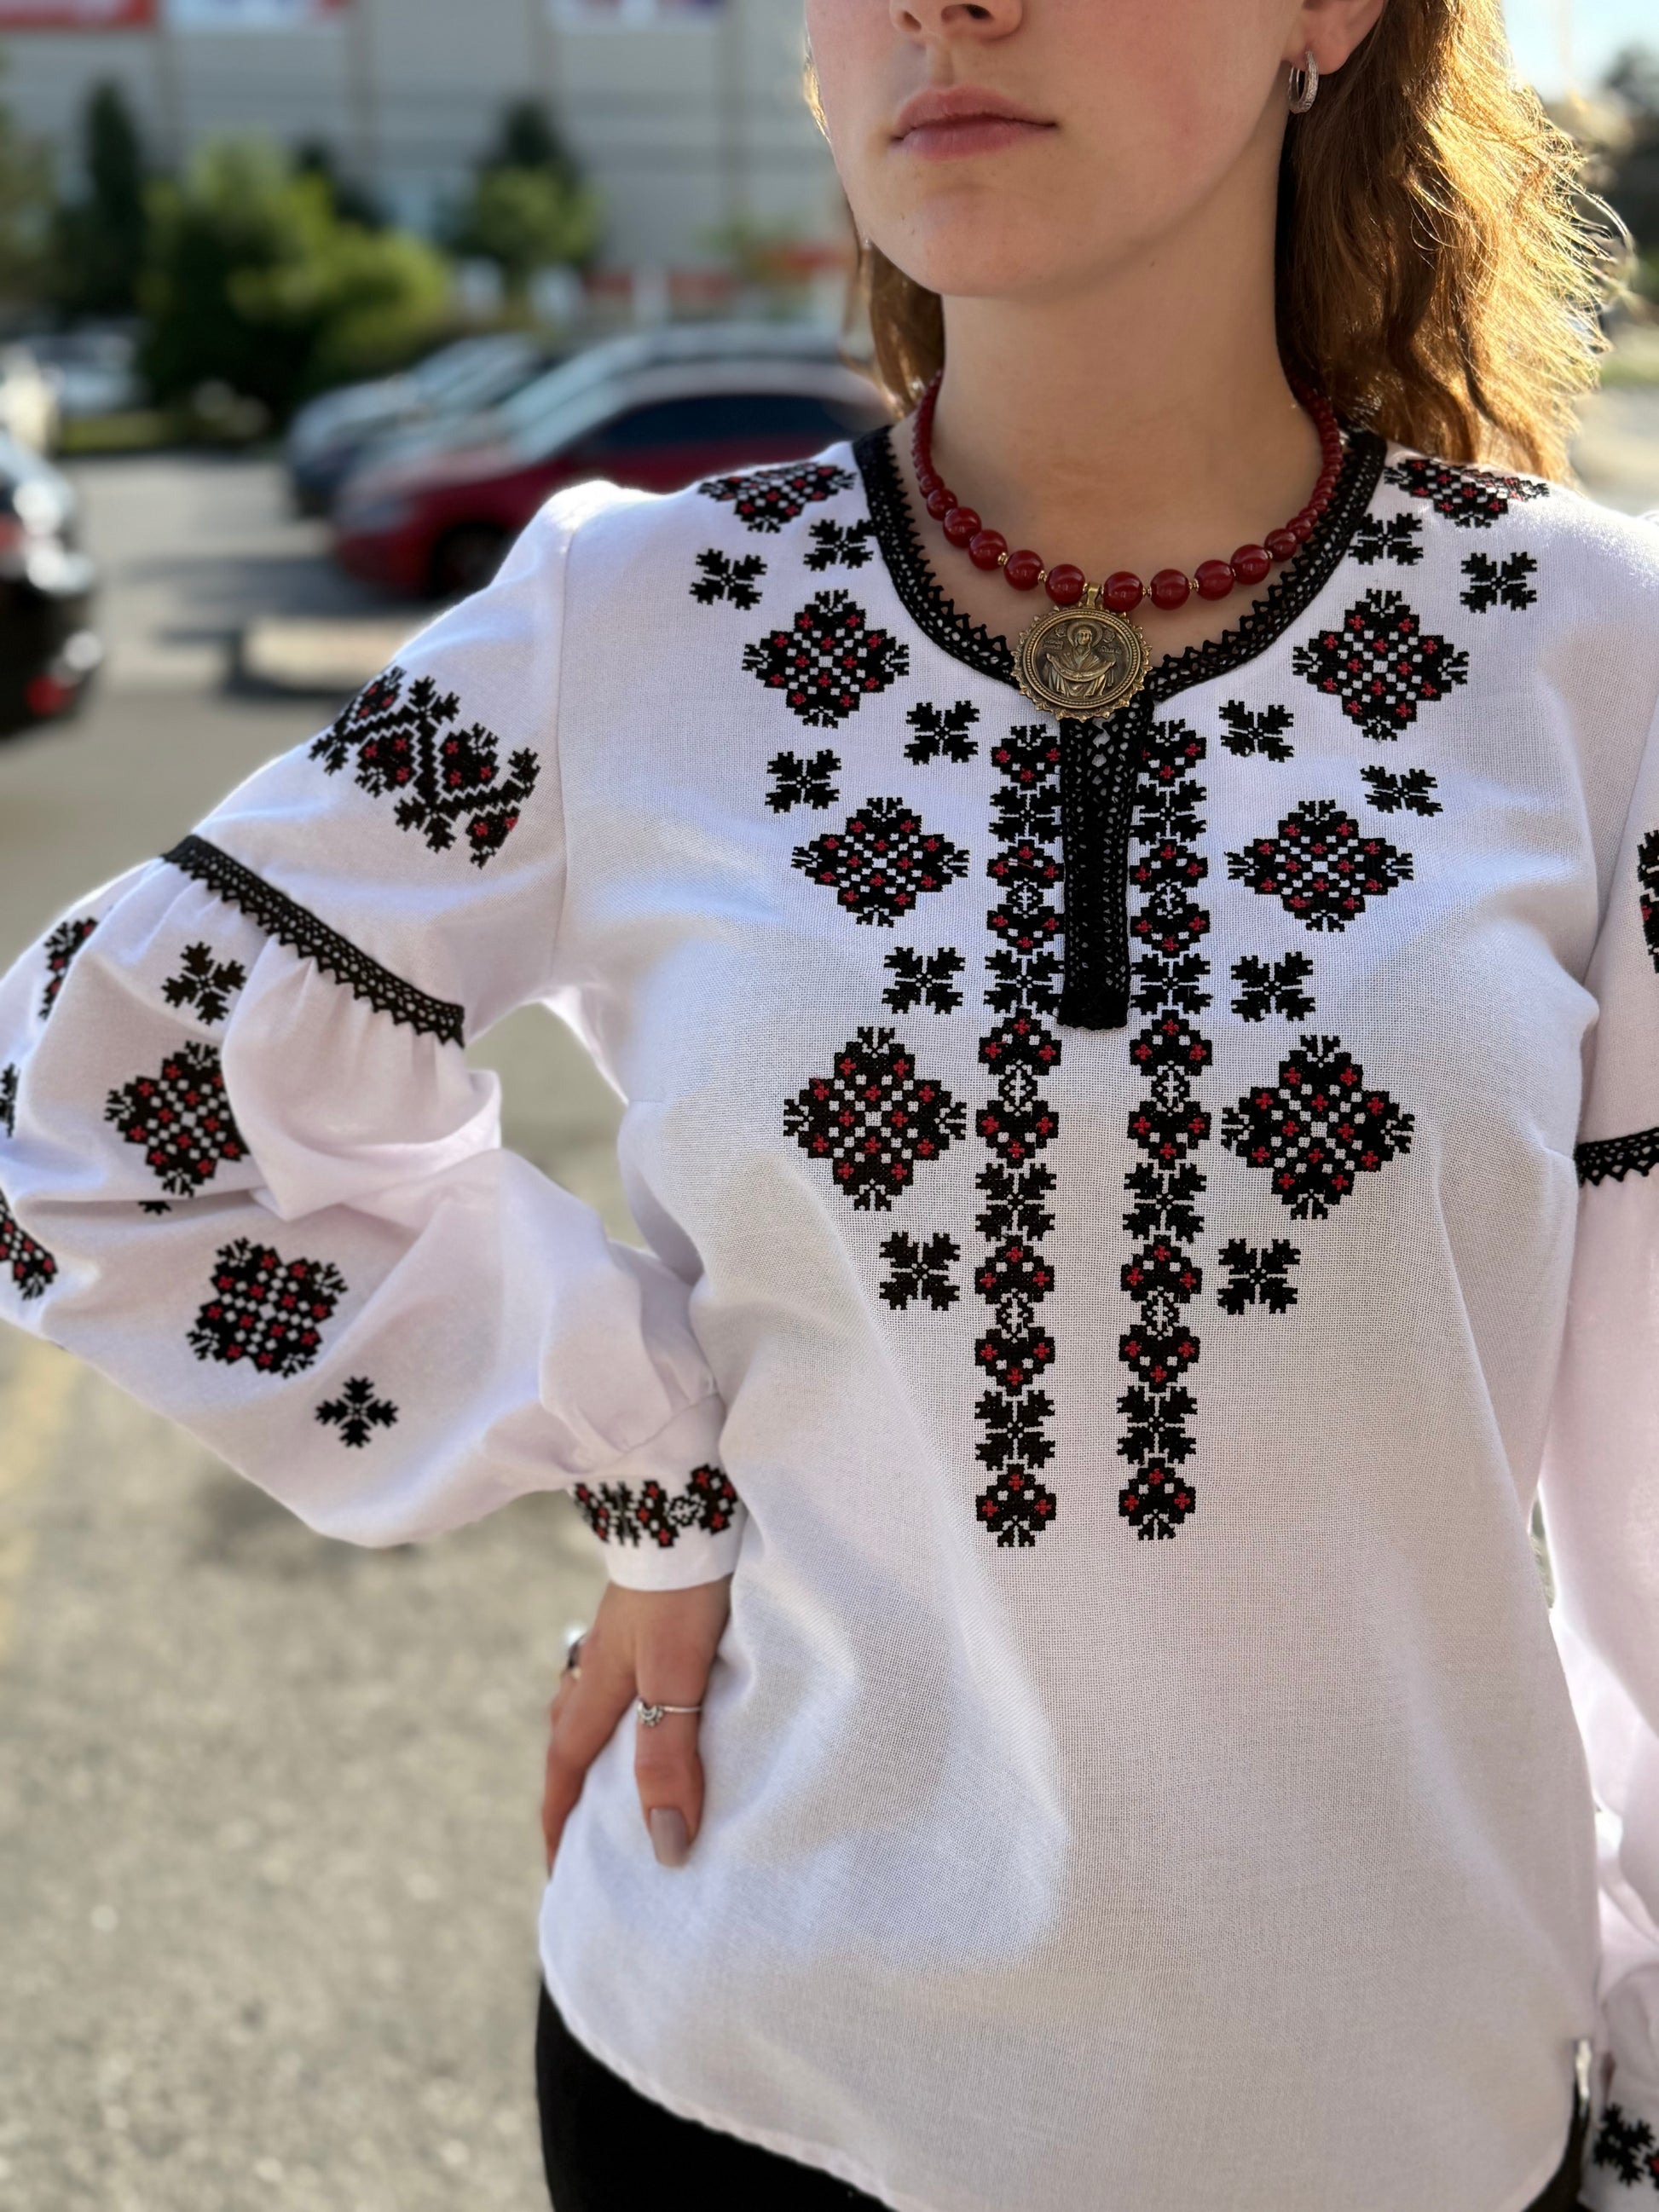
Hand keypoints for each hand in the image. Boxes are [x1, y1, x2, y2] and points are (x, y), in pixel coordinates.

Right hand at [541, 1575, 731, 1874]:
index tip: (557, 1871)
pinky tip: (650, 1694)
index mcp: (597, 1686)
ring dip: (595, 1741)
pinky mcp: (646, 1609)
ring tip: (613, 1769)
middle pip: (570, 1735)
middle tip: (581, 1830)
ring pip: (592, 1700)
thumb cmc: (681, 1588)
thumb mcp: (676, 1677)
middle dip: (571, 1787)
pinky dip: (624, 1702)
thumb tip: (665, 1846)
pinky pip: (621, 1672)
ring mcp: (620, 1632)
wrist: (684, 1497)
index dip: (560, 1823)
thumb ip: (670, 1756)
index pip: (566, 1769)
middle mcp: (599, 1662)